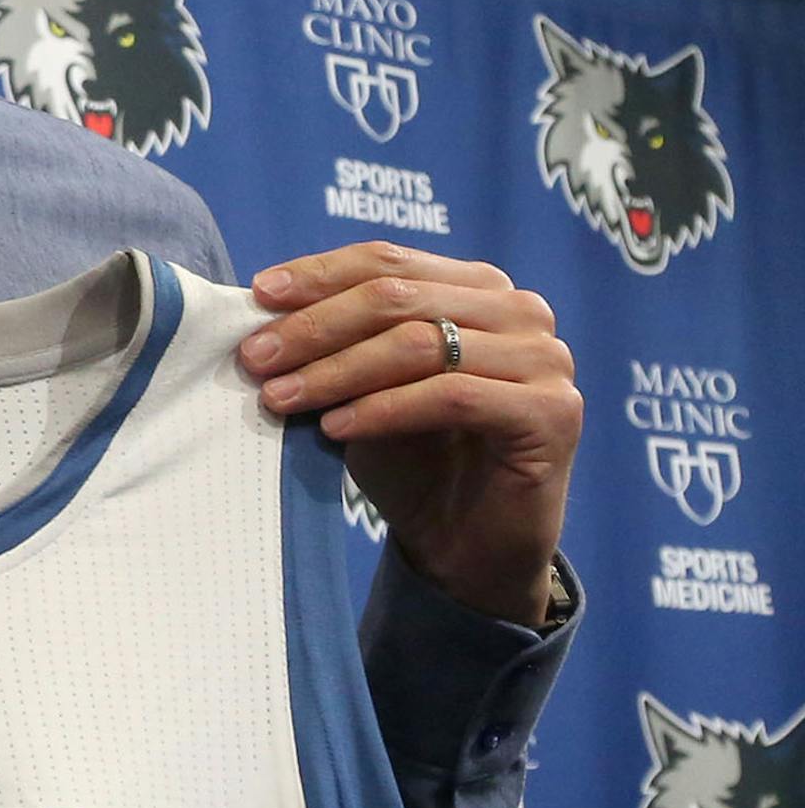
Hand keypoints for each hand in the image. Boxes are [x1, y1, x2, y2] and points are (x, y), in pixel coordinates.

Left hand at [236, 242, 579, 626]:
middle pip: (399, 297)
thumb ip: (335, 344)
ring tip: (279, 397)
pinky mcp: (553, 411)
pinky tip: (335, 427)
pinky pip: (451, 396)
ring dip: (338, 370)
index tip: (257, 295)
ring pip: (421, 344)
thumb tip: (260, 313)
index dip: (318, 275)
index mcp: (478, 287)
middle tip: (254, 358)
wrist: (466, 548)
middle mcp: (520, 311)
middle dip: (316, 327)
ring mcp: (546, 358)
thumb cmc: (413, 462)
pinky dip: (383, 409)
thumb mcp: (363, 390)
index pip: (388, 260)